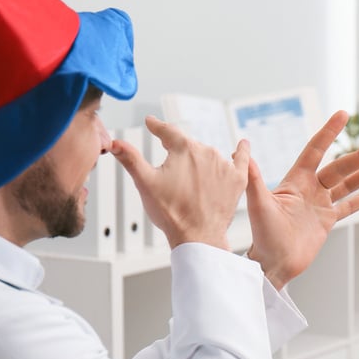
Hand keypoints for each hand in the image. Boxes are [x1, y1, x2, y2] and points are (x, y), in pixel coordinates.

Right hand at [111, 116, 247, 249]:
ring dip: (200, 160)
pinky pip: (242, 160)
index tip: (151, 122)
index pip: (168, 131)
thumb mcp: (145, 183)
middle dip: (177, 151)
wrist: (197, 236)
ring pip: (208, 155)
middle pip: (188, 146)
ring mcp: (224, 165)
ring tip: (191, 177)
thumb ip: (130, 159)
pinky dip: (242, 152)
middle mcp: (207, 152)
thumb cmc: (171, 213)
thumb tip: (115, 142)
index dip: (157, 126)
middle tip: (170, 167)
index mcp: (184, 149)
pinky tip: (243, 145)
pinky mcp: (237, 179)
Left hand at [245, 110, 358, 289]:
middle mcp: (310, 189)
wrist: (273, 263)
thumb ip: (254, 178)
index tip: (343, 114)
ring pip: (347, 185)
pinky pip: (347, 207)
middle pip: (339, 167)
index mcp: (296, 180)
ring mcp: (319, 205)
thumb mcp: (258, 204)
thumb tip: (242, 150)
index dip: (329, 132)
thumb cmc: (262, 235)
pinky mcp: (326, 221)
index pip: (316, 150)